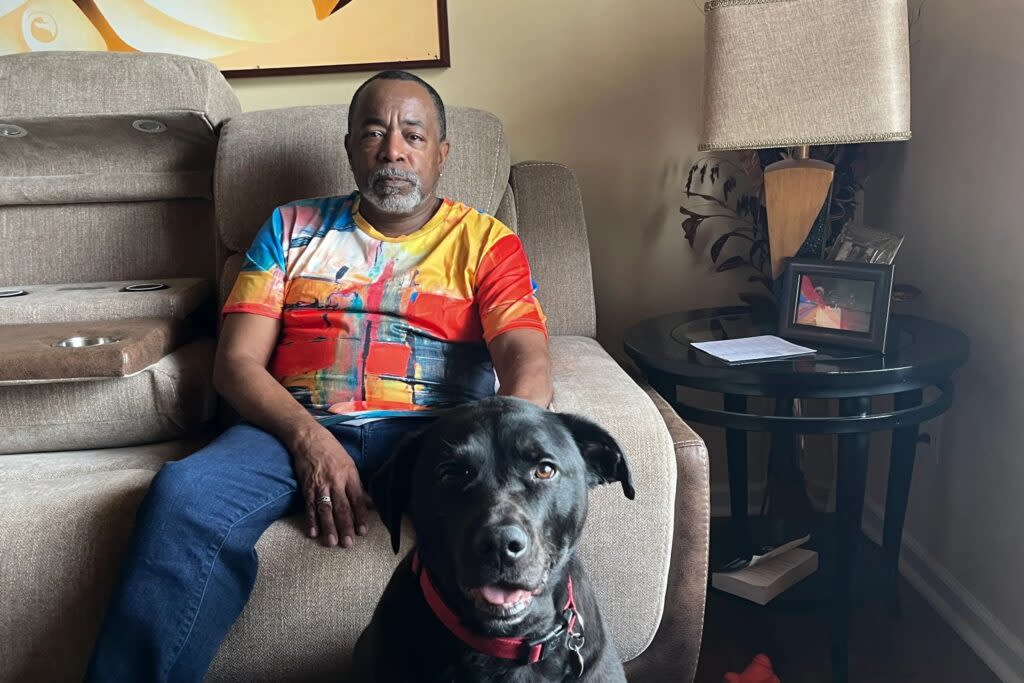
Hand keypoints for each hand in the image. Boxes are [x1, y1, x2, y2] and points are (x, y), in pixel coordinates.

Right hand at [290, 425, 369, 547]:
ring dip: (328, 527)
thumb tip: (370, 503)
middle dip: (345, 527)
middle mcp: (336, 481)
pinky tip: (312, 532)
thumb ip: (358, 485)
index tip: (363, 531)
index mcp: (349, 475)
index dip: (360, 516)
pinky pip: (309, 506)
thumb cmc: (332, 451)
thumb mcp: (350, 465)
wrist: (309, 439)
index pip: (357, 499)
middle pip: (342, 507)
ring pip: (325, 509)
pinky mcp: (306, 486)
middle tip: (348, 544)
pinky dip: (310, 520)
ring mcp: (320, 484)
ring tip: (331, 542)